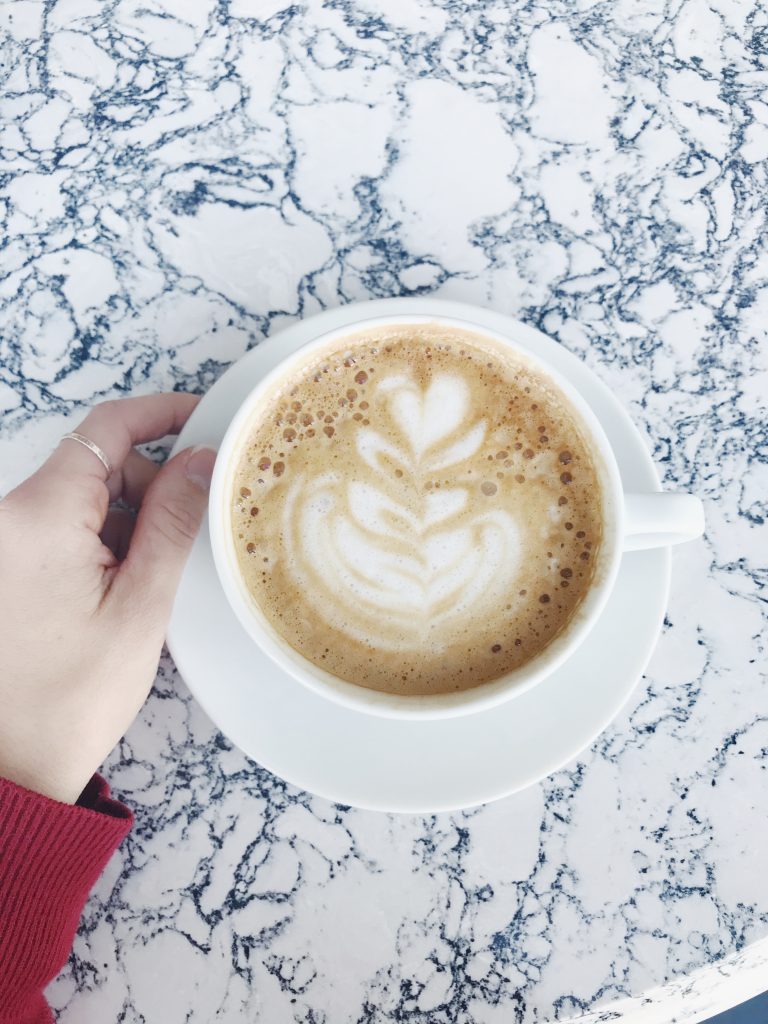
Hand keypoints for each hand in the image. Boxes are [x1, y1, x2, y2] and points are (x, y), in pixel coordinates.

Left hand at [0, 395, 215, 802]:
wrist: (9, 765)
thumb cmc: (67, 699)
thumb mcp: (140, 605)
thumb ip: (173, 522)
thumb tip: (200, 463)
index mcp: (38, 517)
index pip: (106, 429)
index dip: (159, 413)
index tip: (198, 415)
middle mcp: (7, 519)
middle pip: (94, 464)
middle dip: (148, 483)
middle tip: (188, 528)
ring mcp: (0, 543)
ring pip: (79, 499)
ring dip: (124, 520)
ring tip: (147, 578)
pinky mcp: (2, 565)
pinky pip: (58, 529)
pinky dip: (98, 542)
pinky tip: (121, 584)